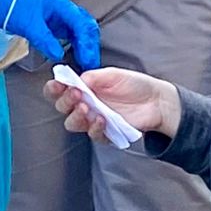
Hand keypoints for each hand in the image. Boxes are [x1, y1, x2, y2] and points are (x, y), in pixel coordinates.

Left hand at [0, 0, 100, 67]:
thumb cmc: (11, 7)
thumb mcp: (28, 25)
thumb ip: (45, 40)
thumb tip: (59, 55)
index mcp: (60, 4)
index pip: (81, 23)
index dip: (87, 43)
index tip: (88, 59)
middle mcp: (63, 9)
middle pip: (85, 26)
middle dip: (90, 45)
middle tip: (90, 64)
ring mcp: (59, 15)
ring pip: (80, 30)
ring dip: (84, 46)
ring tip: (84, 63)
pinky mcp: (54, 23)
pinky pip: (71, 34)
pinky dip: (76, 45)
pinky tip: (74, 56)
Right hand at [43, 67, 179, 142]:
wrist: (156, 100)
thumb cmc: (135, 85)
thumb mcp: (112, 74)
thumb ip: (93, 76)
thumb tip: (75, 79)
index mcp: (84, 87)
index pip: (61, 89)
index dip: (54, 88)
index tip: (57, 84)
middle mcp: (85, 104)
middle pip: (62, 107)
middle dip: (65, 101)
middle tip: (76, 94)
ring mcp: (94, 119)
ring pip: (73, 124)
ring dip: (76, 116)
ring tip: (86, 108)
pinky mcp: (106, 133)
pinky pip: (93, 135)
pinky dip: (95, 128)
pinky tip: (102, 119)